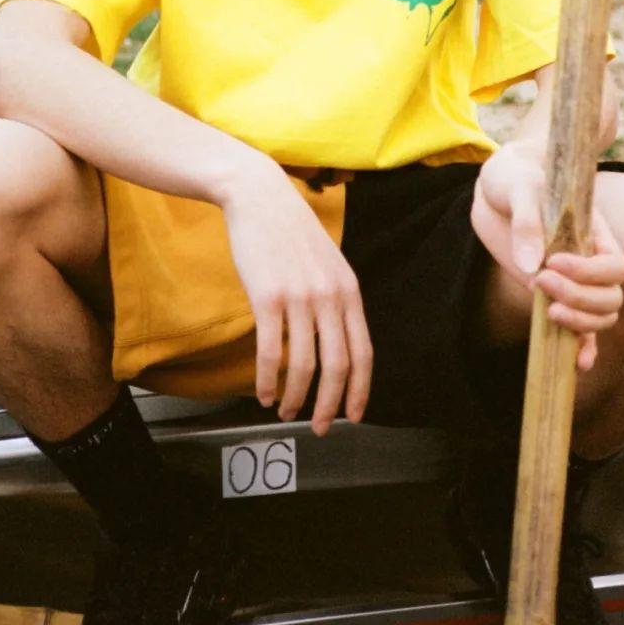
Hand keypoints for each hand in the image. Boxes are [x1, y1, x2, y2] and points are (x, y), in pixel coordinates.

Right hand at [220, 160, 372, 434]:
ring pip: (304, 364)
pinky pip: (269, 352)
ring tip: (287, 412)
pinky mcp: (267, 297)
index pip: (363, 352)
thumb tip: (335, 344)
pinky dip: (268, 380)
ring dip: (296, 397)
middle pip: (338, 366)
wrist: (259, 197)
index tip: (352, 416)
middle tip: (319, 427)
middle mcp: (330, 296)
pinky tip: (264, 394)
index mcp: (349, 290)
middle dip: (330, 405)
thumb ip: (335, 299)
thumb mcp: (327, 263)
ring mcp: (299, 297)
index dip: (360, 390)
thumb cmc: (290, 232)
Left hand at [471, 144, 623, 371]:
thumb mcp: (519, 187)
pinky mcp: (553, 296)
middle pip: (611, 297)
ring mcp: (573, 282)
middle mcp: (590, 260)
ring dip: (581, 322)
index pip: (614, 266)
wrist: (499, 188)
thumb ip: (527, 220)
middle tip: (541, 281)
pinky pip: (581, 330)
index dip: (590, 273)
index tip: (553, 260)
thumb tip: (533, 265)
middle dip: (580, 298)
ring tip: (546, 310)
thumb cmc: (515, 180)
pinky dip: (583, 348)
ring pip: (601, 316)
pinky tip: (577, 364)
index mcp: (595, 232)